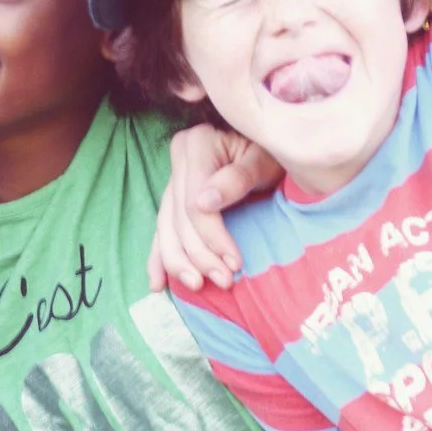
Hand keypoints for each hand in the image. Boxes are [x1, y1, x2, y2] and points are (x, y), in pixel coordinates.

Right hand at [148, 123, 281, 292]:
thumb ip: (236, 179)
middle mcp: (178, 158)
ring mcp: (173, 177)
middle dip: (199, 256)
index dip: (212, 238)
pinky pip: (161, 228)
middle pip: (178, 218)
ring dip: (178, 262)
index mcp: (196, 145)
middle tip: (224, 282)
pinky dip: (159, 257)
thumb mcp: (263, 161)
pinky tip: (158, 283)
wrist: (271, 146)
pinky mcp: (175, 195)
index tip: (235, 264)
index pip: (194, 204)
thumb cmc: (273, 152)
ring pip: (166, 227)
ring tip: (196, 285)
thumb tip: (203, 204)